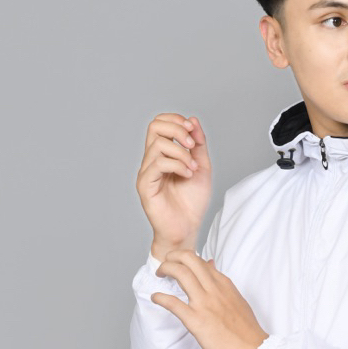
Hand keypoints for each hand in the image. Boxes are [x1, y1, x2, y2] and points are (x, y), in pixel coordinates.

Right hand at [135, 112, 212, 255]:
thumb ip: (198, 145)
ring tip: (192, 168)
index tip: (192, 129)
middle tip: (192, 144)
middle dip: (176, 129)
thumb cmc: (192, 203)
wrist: (187, 229)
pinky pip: (157, 164)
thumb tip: (193, 121)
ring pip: (158, 145)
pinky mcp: (145, 185)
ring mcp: (146, 172)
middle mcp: (151, 161)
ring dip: (181, 152)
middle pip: (154, 126)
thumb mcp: (202, 168)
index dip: (175, 120)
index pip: (159, 124)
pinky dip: (177, 165)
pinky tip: (187, 175)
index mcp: (163, 155)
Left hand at [151, 251, 268, 348]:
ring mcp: (204, 304)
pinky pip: (173, 303)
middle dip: (173, 256)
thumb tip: (211, 264)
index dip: (186, 259)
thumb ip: (222, 283)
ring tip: (160, 274)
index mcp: (224, 284)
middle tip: (166, 264)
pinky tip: (155, 297)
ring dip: (166, 269)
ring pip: (181, 274)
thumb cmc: (246, 329)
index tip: (179, 264)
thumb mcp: (236, 299)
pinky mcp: (196, 321)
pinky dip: (160, 297)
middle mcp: (214, 290)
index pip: (201, 261)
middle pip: (189, 259)